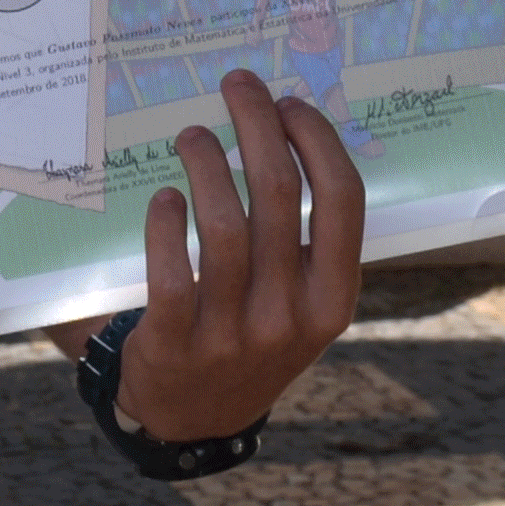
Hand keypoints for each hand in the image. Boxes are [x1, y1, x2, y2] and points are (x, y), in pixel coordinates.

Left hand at [107, 67, 365, 441]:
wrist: (195, 418)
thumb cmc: (249, 336)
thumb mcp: (296, 302)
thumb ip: (297, 242)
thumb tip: (277, 142)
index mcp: (333, 298)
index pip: (341, 204)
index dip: (317, 143)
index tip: (290, 104)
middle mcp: (291, 315)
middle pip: (278, 198)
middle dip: (258, 128)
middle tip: (237, 87)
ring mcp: (233, 331)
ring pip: (223, 228)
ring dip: (205, 166)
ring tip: (192, 136)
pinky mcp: (174, 341)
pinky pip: (170, 271)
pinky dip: (165, 225)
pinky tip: (162, 197)